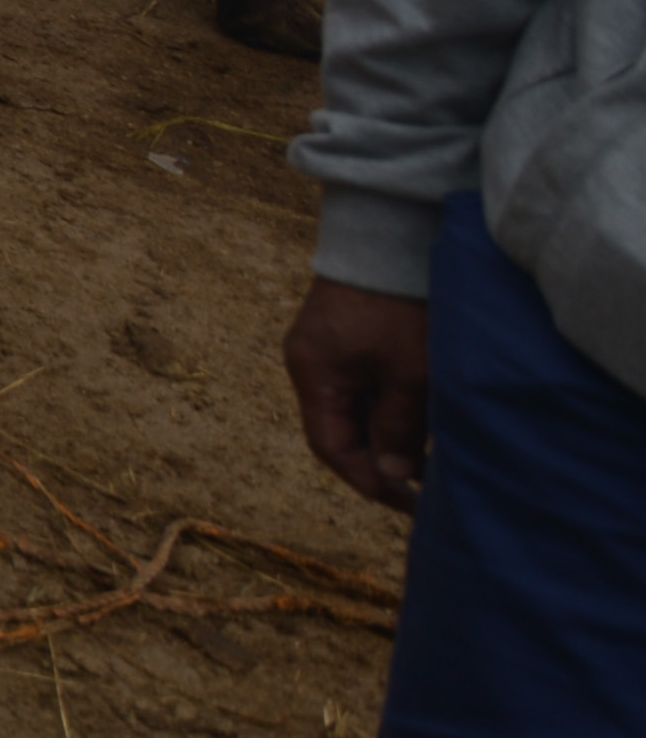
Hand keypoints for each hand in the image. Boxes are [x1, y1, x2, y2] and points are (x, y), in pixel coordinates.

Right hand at [282, 277, 432, 512]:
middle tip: (424, 486)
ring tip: (428, 454)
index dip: (369, 481)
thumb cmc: (399, 305)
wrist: (390, 235)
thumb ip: (397, 427)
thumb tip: (392, 473)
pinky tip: (416, 418)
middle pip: (339, 430)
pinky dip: (386, 408)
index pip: (331, 447)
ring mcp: (324, 347)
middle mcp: (309, 363)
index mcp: (313, 374)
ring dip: (386, 435)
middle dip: (379, 461)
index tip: (411, 502)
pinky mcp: (343, 336)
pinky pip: (359, 386)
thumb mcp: (408, 373)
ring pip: (352, 409)